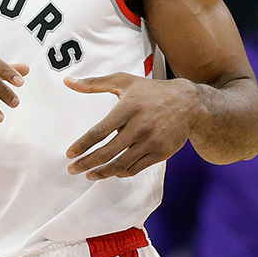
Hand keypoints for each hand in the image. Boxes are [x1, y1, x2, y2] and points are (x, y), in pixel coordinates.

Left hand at [64, 73, 200, 179]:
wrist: (189, 104)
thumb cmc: (152, 92)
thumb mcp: (124, 81)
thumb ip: (94, 83)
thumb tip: (68, 82)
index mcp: (128, 107)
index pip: (99, 131)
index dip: (82, 145)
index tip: (70, 154)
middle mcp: (140, 126)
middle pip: (107, 152)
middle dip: (87, 163)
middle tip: (73, 169)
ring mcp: (151, 141)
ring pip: (121, 164)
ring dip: (102, 172)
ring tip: (89, 175)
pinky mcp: (161, 153)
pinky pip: (136, 168)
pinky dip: (121, 172)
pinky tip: (112, 171)